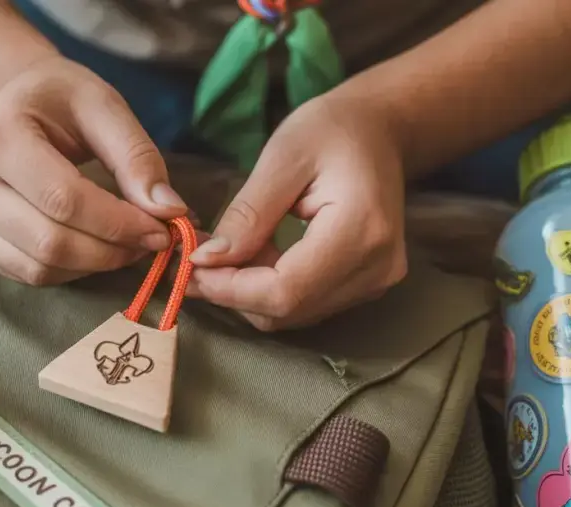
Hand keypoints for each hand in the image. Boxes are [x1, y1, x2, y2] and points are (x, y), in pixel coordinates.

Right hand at [0, 56, 187, 284]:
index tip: (162, 229)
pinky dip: (71, 271)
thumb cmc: (59, 100)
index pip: (63, 200)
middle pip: (49, 242)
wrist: (13, 101)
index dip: (118, 224)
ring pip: (38, 267)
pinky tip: (95, 248)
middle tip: (150, 241)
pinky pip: (27, 274)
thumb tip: (169, 211)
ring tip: (126, 244)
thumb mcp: (104, 107)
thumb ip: (137, 157)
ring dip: (94, 265)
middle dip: (111, 250)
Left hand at [186, 91, 408, 330]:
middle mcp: (375, 268)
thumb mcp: (282, 157)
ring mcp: (375, 282)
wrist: (381, 131)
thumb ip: (247, 214)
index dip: (230, 289)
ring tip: (227, 250)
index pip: (286, 289)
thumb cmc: (333, 129)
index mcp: (361, 231)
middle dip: (233, 291)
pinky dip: (270, 287)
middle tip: (197, 255)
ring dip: (249, 291)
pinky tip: (256, 255)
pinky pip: (306, 303)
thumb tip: (207, 260)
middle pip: (287, 308)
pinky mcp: (367, 286)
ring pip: (292, 313)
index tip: (189, 266)